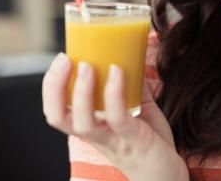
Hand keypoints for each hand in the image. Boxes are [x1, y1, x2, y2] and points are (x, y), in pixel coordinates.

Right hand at [42, 53, 188, 180]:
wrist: (169, 175)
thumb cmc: (151, 142)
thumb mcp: (139, 108)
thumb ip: (133, 84)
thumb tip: (132, 52)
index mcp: (92, 126)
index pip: (57, 111)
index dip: (51, 86)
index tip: (61, 58)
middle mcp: (96, 136)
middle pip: (58, 118)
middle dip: (54, 87)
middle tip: (65, 59)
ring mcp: (113, 140)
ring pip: (82, 123)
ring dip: (81, 92)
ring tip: (88, 65)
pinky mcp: (133, 141)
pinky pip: (117, 119)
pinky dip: (114, 94)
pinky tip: (118, 71)